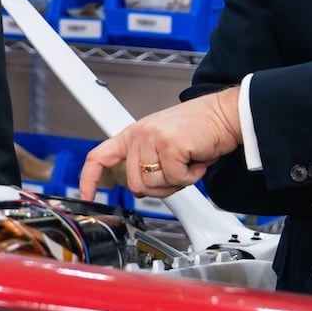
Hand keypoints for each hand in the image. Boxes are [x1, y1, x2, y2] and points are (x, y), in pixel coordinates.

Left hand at [79, 89, 242, 200]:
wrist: (225, 115)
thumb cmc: (199, 131)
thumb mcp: (164, 144)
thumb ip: (147, 163)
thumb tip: (139, 188)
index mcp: (133, 135)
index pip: (99, 157)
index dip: (89, 179)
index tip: (86, 195)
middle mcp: (139, 135)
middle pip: (134, 184)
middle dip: (159, 187)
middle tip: (177, 172)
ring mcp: (152, 138)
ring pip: (153, 185)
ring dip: (176, 182)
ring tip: (187, 163)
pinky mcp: (168, 145)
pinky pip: (174, 179)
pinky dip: (189, 177)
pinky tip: (195, 161)